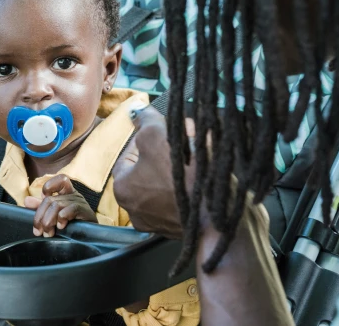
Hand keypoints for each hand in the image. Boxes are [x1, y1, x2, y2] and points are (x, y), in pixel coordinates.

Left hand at [24, 174, 97, 236]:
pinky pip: (70, 209)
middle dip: (40, 216)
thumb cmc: (73, 224)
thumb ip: (41, 207)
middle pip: (50, 199)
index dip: (49, 186)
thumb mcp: (54, 214)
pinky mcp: (85, 211)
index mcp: (67, 193)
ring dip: (48, 221)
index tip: (43, 199)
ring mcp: (80, 202)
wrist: (92, 237)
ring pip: (57, 205)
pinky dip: (62, 218)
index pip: (60, 179)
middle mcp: (73, 195)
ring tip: (48, 233)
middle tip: (38, 231)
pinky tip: (61, 226)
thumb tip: (27, 200)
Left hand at [112, 106, 194, 239]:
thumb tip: (137, 111)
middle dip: (166, 150)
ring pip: (166, 183)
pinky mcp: (179, 227)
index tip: (164, 129)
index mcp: (122, 189)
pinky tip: (203, 172)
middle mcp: (134, 210)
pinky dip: (189, 185)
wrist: (215, 214)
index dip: (147, 138)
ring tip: (198, 151)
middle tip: (185, 137)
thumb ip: (145, 121)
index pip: (130, 154)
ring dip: (181, 165)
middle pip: (150, 169)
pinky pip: (180, 199)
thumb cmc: (179, 173)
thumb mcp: (156, 135)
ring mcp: (157, 222)